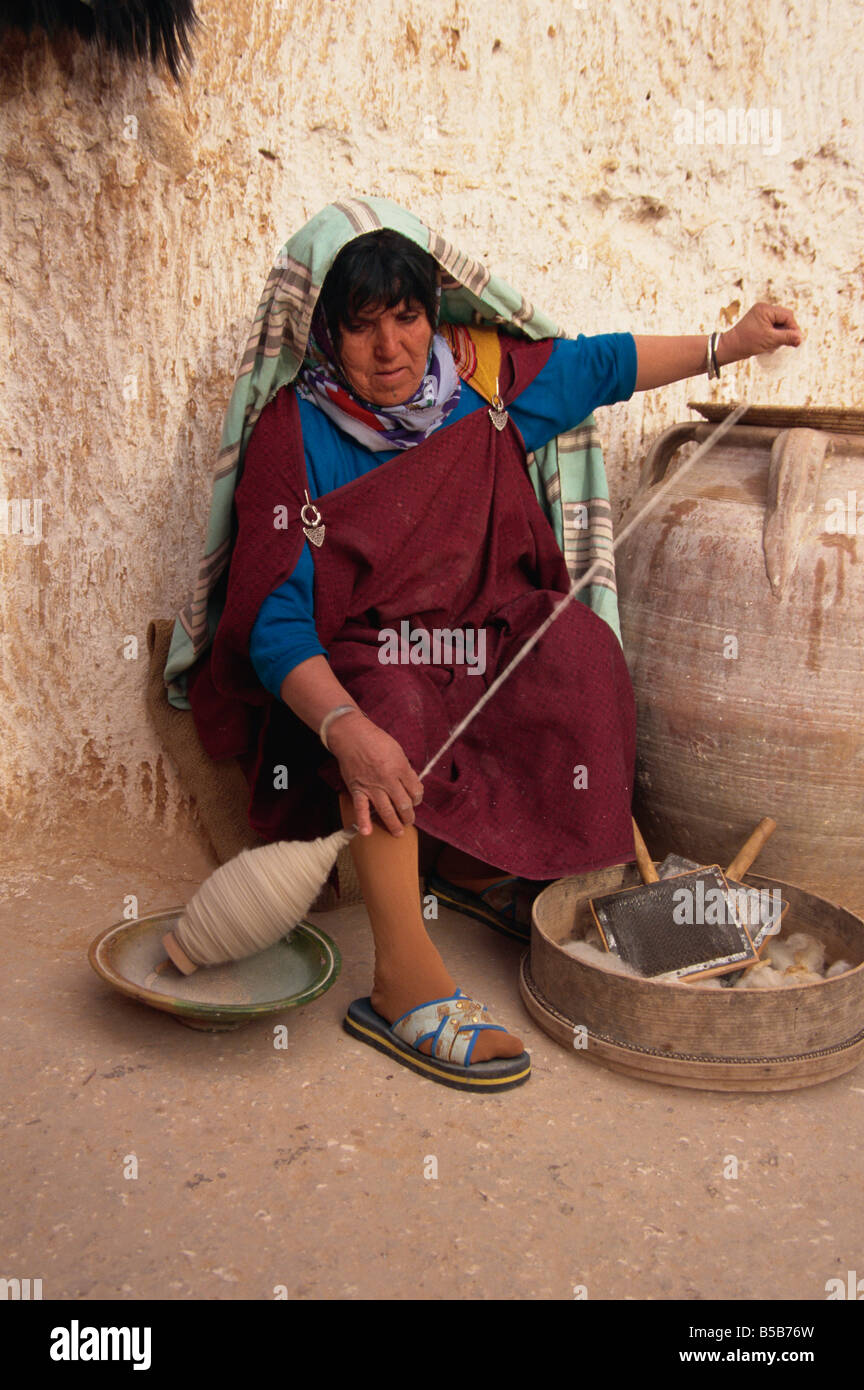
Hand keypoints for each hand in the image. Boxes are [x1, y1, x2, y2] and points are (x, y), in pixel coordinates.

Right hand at [326, 711, 423, 836]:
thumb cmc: (376, 740)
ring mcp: (372, 787)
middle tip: (409, 820)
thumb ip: (404, 768)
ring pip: (386, 811)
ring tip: (399, 832)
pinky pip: (361, 808)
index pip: (415, 790)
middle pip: (403, 804)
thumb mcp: (397, 750)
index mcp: (400, 768)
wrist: (352, 736)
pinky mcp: (358, 789)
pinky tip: (367, 832)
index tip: (415, 800)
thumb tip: (411, 783)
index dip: (418, 798)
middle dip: (409, 816)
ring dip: (394, 824)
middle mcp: (388, 780)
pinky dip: (363, 821)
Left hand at [719, 302, 802, 364]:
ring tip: (777, 344)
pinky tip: (772, 342)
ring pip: (779, 322)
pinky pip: (772, 325)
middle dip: (787, 330)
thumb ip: (787, 337)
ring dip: (781, 333)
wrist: (729, 347)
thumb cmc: (748, 343)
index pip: (787, 316)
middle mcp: (763, 308)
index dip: (793, 328)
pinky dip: (774, 333)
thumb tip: (801, 338)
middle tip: (789, 343)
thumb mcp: (770, 340)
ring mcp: (760, 314)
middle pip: (784, 317)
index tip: (796, 341)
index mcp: (766, 309)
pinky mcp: (758, 321)